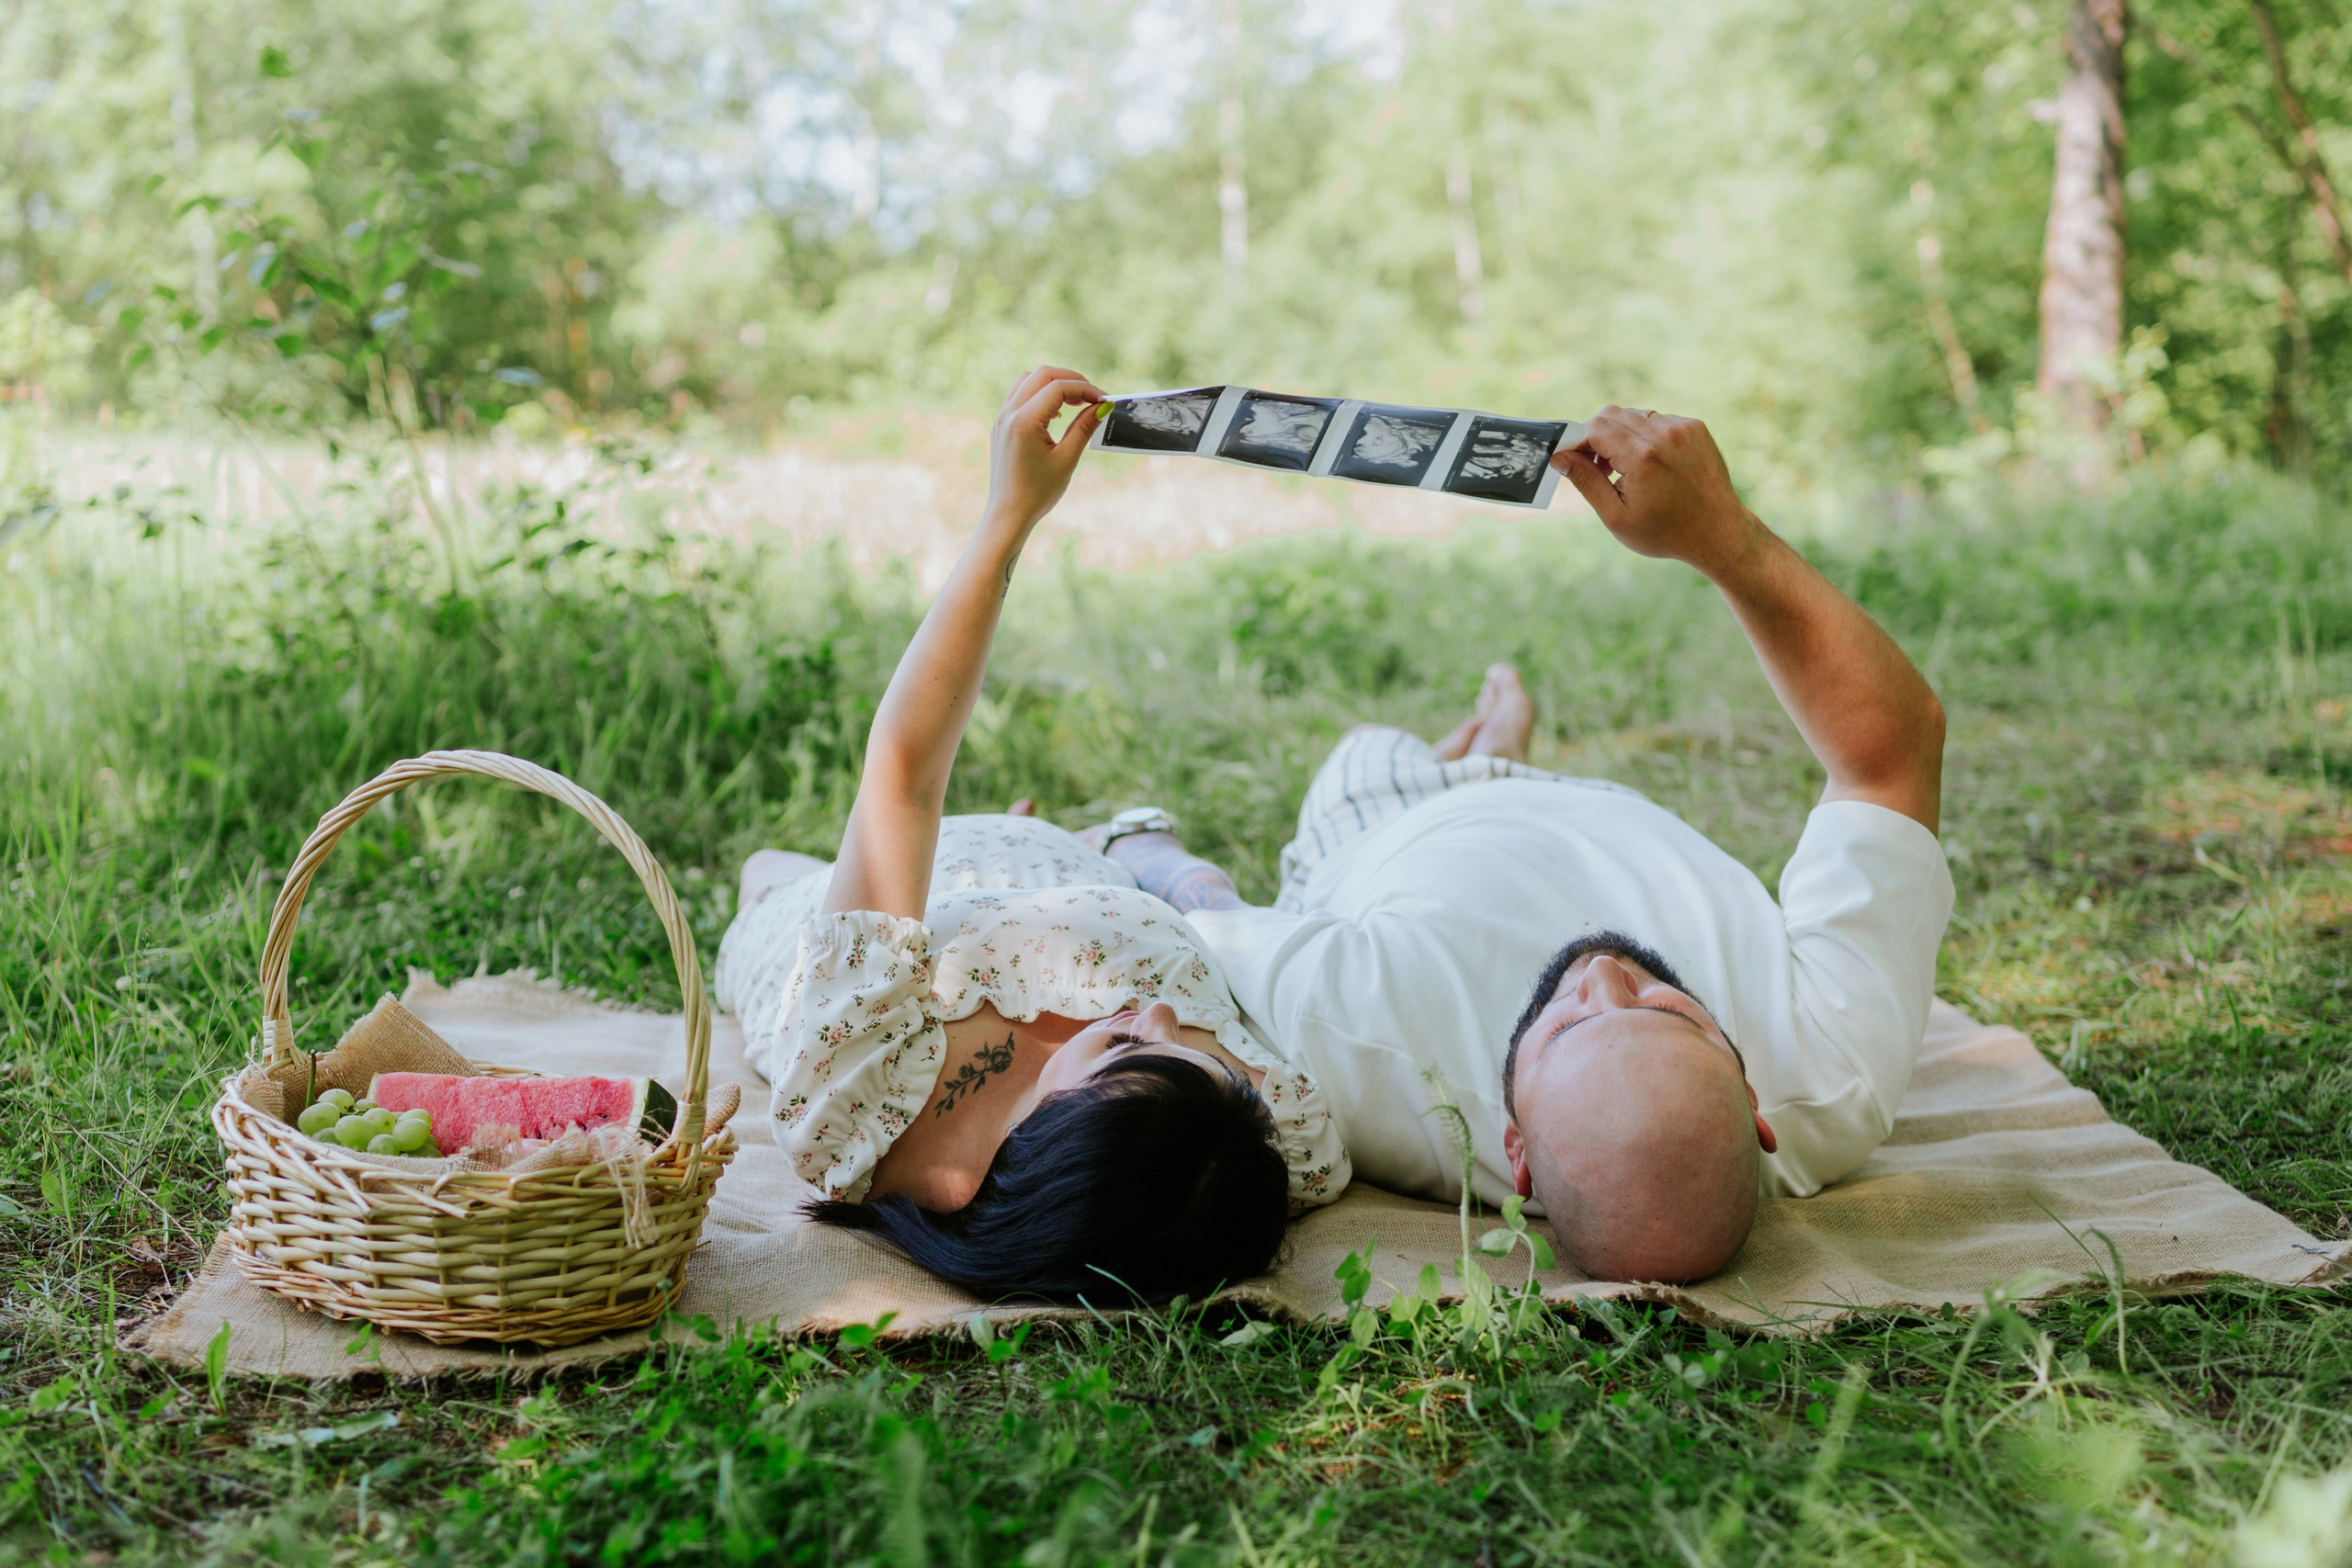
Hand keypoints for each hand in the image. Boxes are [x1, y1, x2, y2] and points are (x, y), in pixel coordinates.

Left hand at [982, 364, 1108, 533]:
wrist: (1009, 513)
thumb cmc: (1038, 492)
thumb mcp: (1067, 459)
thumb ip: (1084, 427)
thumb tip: (1102, 407)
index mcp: (1025, 421)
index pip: (1058, 387)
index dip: (1086, 390)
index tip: (1104, 402)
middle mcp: (1009, 414)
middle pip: (1043, 374)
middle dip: (1071, 380)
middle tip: (1092, 398)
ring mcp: (1002, 417)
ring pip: (1029, 379)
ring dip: (1054, 384)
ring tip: (1075, 403)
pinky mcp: (1001, 424)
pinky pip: (1020, 394)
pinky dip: (1040, 394)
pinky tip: (1056, 413)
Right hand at [1551, 407, 1760, 577]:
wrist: (1718, 532)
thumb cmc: (1665, 533)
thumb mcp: (1617, 517)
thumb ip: (1586, 482)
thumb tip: (1559, 456)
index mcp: (1643, 458)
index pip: (1595, 427)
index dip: (1579, 441)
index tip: (1575, 461)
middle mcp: (1664, 434)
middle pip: (1612, 414)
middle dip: (1597, 436)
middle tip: (1599, 467)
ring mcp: (1683, 428)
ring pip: (1634, 415)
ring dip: (1621, 435)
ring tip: (1626, 469)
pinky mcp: (1695, 427)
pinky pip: (1657, 419)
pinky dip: (1646, 436)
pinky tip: (1652, 465)